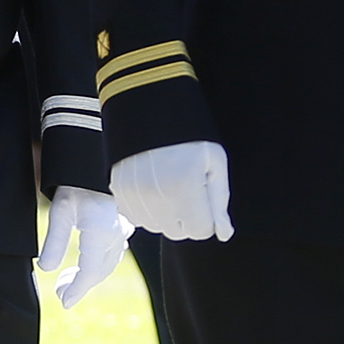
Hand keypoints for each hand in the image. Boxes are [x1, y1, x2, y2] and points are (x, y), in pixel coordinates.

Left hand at [38, 187, 127, 310]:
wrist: (92, 167)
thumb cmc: (74, 187)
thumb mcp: (59, 212)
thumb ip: (53, 242)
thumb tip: (45, 269)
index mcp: (101, 233)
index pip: (90, 271)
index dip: (77, 289)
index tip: (64, 302)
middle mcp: (115, 235)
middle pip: (98, 272)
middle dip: (78, 286)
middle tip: (58, 292)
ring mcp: (120, 233)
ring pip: (106, 265)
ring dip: (87, 277)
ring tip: (65, 281)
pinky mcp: (120, 230)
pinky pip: (112, 256)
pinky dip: (97, 266)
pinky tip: (84, 268)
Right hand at [111, 141, 232, 242]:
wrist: (147, 110)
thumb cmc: (187, 134)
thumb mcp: (214, 161)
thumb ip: (219, 201)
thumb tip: (224, 234)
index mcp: (185, 189)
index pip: (202, 231)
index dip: (208, 218)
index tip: (204, 197)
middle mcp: (157, 198)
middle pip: (178, 233)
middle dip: (187, 218)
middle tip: (187, 189)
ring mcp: (134, 197)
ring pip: (156, 227)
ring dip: (166, 215)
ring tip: (168, 185)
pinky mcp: (119, 193)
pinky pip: (136, 218)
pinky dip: (146, 209)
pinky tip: (152, 186)